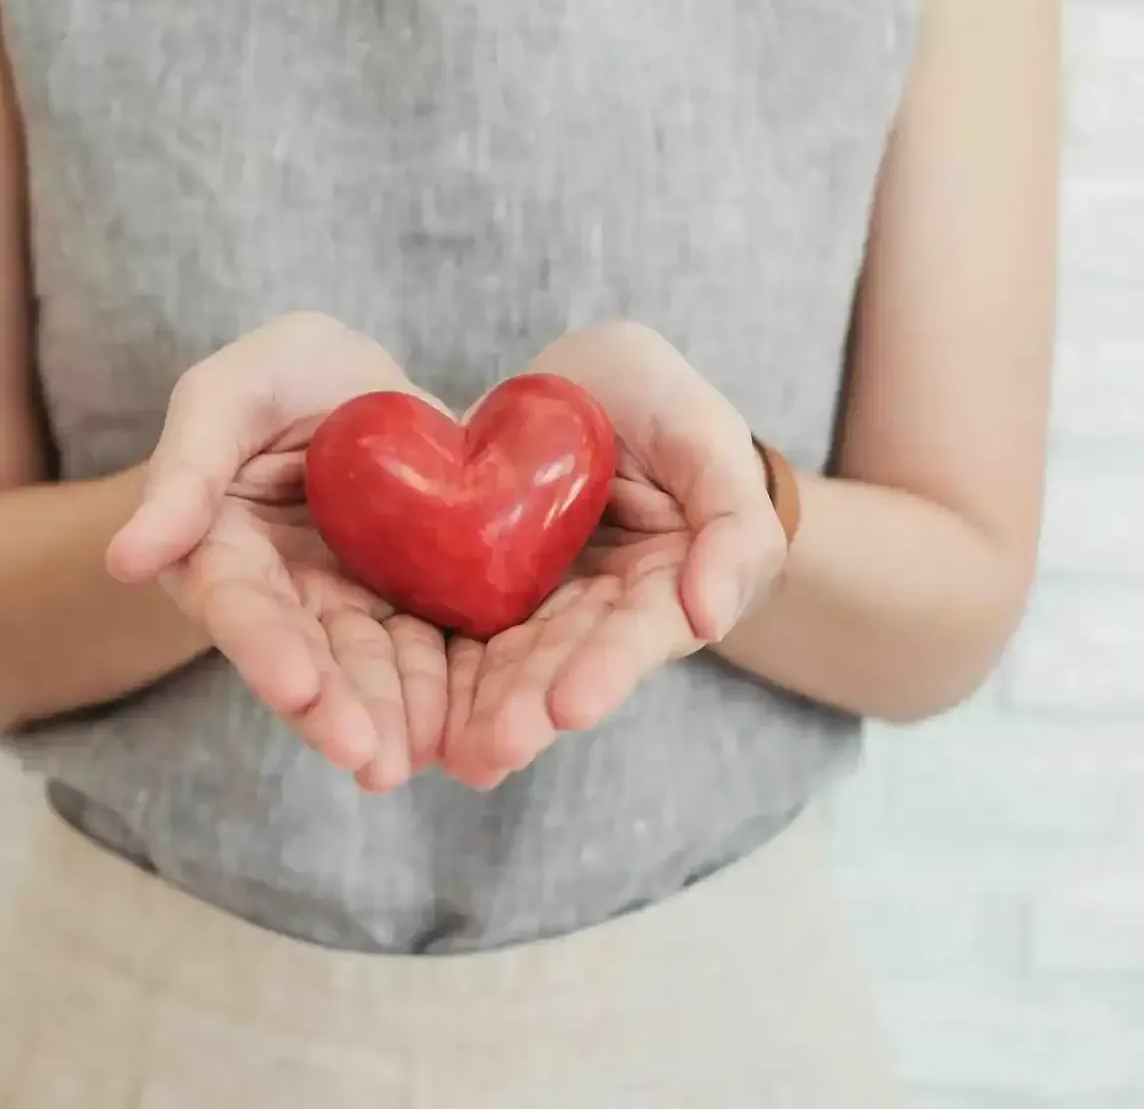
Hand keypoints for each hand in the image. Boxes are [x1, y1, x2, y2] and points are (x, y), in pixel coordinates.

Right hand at [106, 312, 447, 792]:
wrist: (368, 387)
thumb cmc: (284, 377)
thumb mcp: (233, 392)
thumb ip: (185, 465)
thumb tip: (126, 558)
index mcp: (225, 553)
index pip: (240, 609)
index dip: (266, 651)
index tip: (298, 689)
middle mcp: (289, 599)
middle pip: (312, 660)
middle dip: (341, 712)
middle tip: (374, 760)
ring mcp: (357, 608)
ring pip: (379, 671)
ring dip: (402, 719)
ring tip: (435, 759)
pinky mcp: (420, 606)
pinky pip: (441, 652)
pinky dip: (460, 691)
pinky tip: (485, 730)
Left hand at [442, 323, 786, 788]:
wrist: (577, 387)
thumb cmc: (657, 403)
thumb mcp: (703, 433)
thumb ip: (731, 519)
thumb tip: (711, 618)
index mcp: (663, 582)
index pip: (638, 631)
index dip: (608, 667)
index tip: (571, 706)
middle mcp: (598, 612)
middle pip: (564, 664)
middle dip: (530, 708)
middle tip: (494, 748)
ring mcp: (533, 608)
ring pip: (507, 665)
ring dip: (482, 712)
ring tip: (456, 755)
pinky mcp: (476, 593)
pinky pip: (453, 635)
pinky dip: (436, 678)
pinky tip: (411, 720)